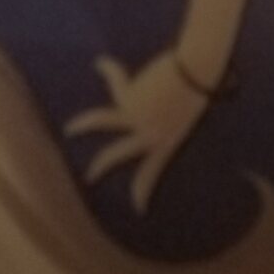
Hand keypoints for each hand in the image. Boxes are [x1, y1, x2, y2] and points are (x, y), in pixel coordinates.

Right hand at [65, 51, 208, 212]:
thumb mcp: (188, 113)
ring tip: (69, 130)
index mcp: (169, 141)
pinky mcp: (128, 96)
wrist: (200, 68)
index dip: (143, 192)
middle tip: (88, 179)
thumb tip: (145, 114)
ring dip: (82, 125)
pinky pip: (115, 77)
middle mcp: (149, 134)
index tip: (139, 210)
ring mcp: (136, 116)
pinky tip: (101, 63)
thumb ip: (168, 120)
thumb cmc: (204, 87)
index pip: (153, 173)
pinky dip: (108, 68)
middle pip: (116, 155)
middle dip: (100, 167)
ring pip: (100, 122)